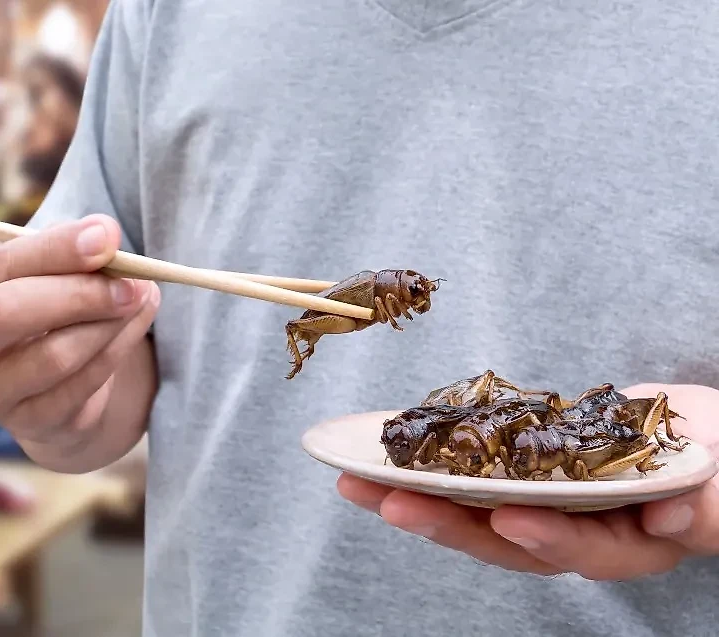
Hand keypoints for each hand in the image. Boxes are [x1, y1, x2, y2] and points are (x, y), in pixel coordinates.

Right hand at [0, 214, 158, 458]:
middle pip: (9, 313)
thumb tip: (103, 235)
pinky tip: (136, 325)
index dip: (54, 249)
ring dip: (107, 323)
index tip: (107, 236)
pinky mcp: (29, 424)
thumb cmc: (42, 314)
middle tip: (131, 280)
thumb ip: (64, 253)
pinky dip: (117, 349)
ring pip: (53, 355)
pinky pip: (81, 385)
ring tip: (140, 297)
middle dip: (78, 292)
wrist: (50, 389)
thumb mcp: (44, 277)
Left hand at [338, 383, 718, 578]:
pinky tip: (383, 457)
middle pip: (507, 541)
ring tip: (359, 484)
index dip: (549, 537)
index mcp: (630, 542)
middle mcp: (576, 535)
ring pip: (475, 515)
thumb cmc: (712, 449)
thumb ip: (709, 503)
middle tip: (390, 503)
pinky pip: (467, 480)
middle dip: (447, 524)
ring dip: (416, 499)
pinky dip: (425, 469)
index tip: (511, 518)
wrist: (687, 430)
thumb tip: (671, 518)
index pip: (586, 549)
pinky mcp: (517, 478)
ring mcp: (542, 508)